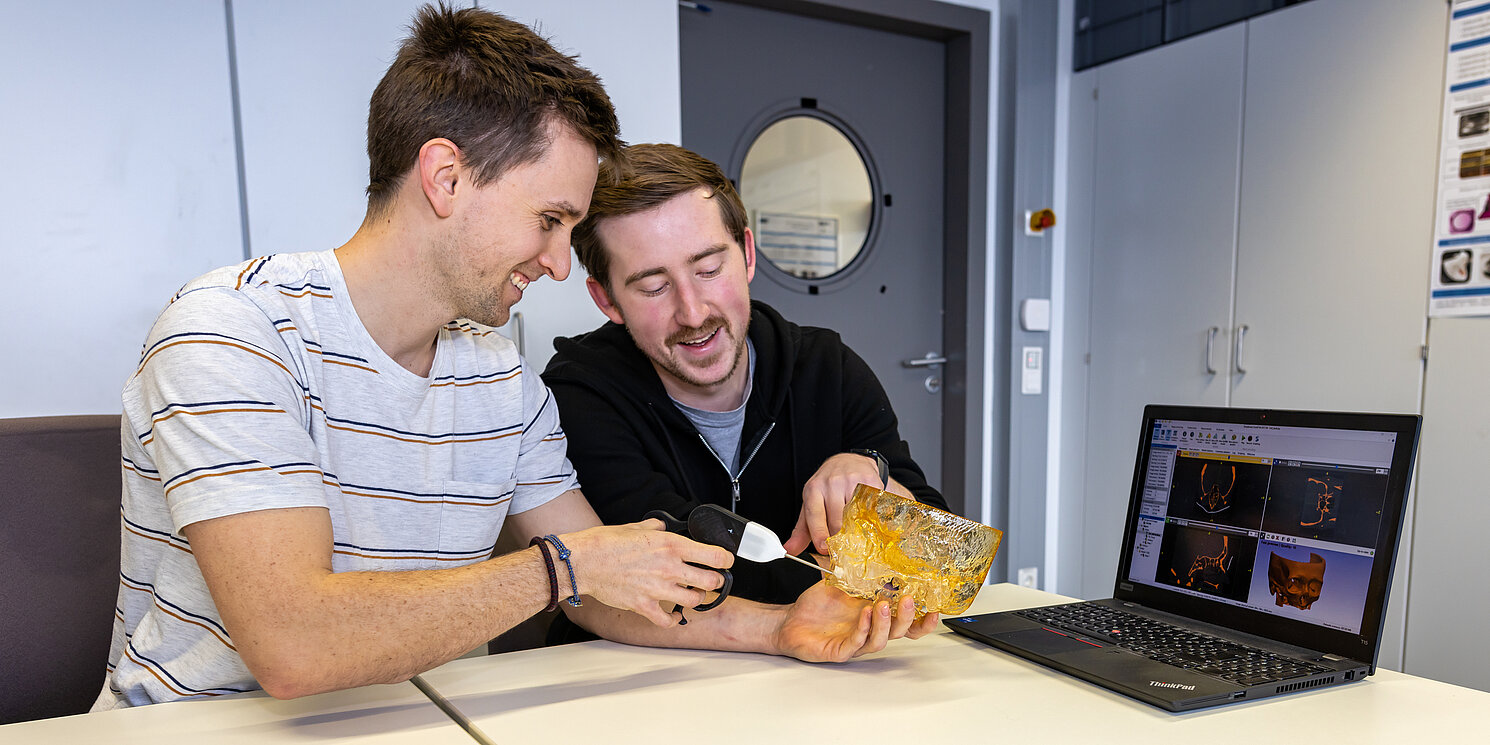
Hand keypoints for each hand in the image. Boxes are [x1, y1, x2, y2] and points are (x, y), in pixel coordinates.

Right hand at [559, 519, 733, 626]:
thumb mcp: (634, 527)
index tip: (725, 562)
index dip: (725, 560)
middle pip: (711, 581)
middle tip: (712, 580)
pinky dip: (673, 620)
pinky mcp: (644, 605)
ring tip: (692, 595)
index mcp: (670, 545)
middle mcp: (668, 567)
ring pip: (693, 601)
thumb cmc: (605, 543)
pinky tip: (673, 616)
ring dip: (696, 599)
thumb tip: (661, 526)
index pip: (714, 555)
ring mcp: (657, 589)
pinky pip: (667, 620)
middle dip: (715, 582)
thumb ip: (654, 527)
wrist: (584, 561)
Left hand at [771, 581, 940, 662]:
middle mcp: (869, 630)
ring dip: (884, 623)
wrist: (790, 620)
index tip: (935, 608)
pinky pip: (856, 644)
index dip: (923, 620)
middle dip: (908, 618)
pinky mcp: (839, 650)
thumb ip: (859, 569)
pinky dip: (862, 629)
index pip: (906, 622)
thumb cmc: (817, 605)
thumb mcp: (841, 581)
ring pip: (879, 640)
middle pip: (899, 632)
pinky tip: (864, 615)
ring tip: (882, 605)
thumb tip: (874, 545)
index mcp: (875, 615)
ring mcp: (856, 642)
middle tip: (910, 601)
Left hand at [785, 452, 884, 554]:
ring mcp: (852, 481)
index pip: (815, 515)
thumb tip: (790, 549)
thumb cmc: (827, 487)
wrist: (848, 462)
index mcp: (814, 489)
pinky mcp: (870, 482)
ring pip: (855, 517)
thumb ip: (801, 530)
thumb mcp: (810, 504)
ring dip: (856, 530)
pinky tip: (868, 520)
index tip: (823, 548)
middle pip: (837, 520)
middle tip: (843, 546)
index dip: (819, 533)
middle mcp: (831, 483)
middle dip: (839, 538)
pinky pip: (871, 508)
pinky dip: (871, 519)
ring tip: (856, 533)